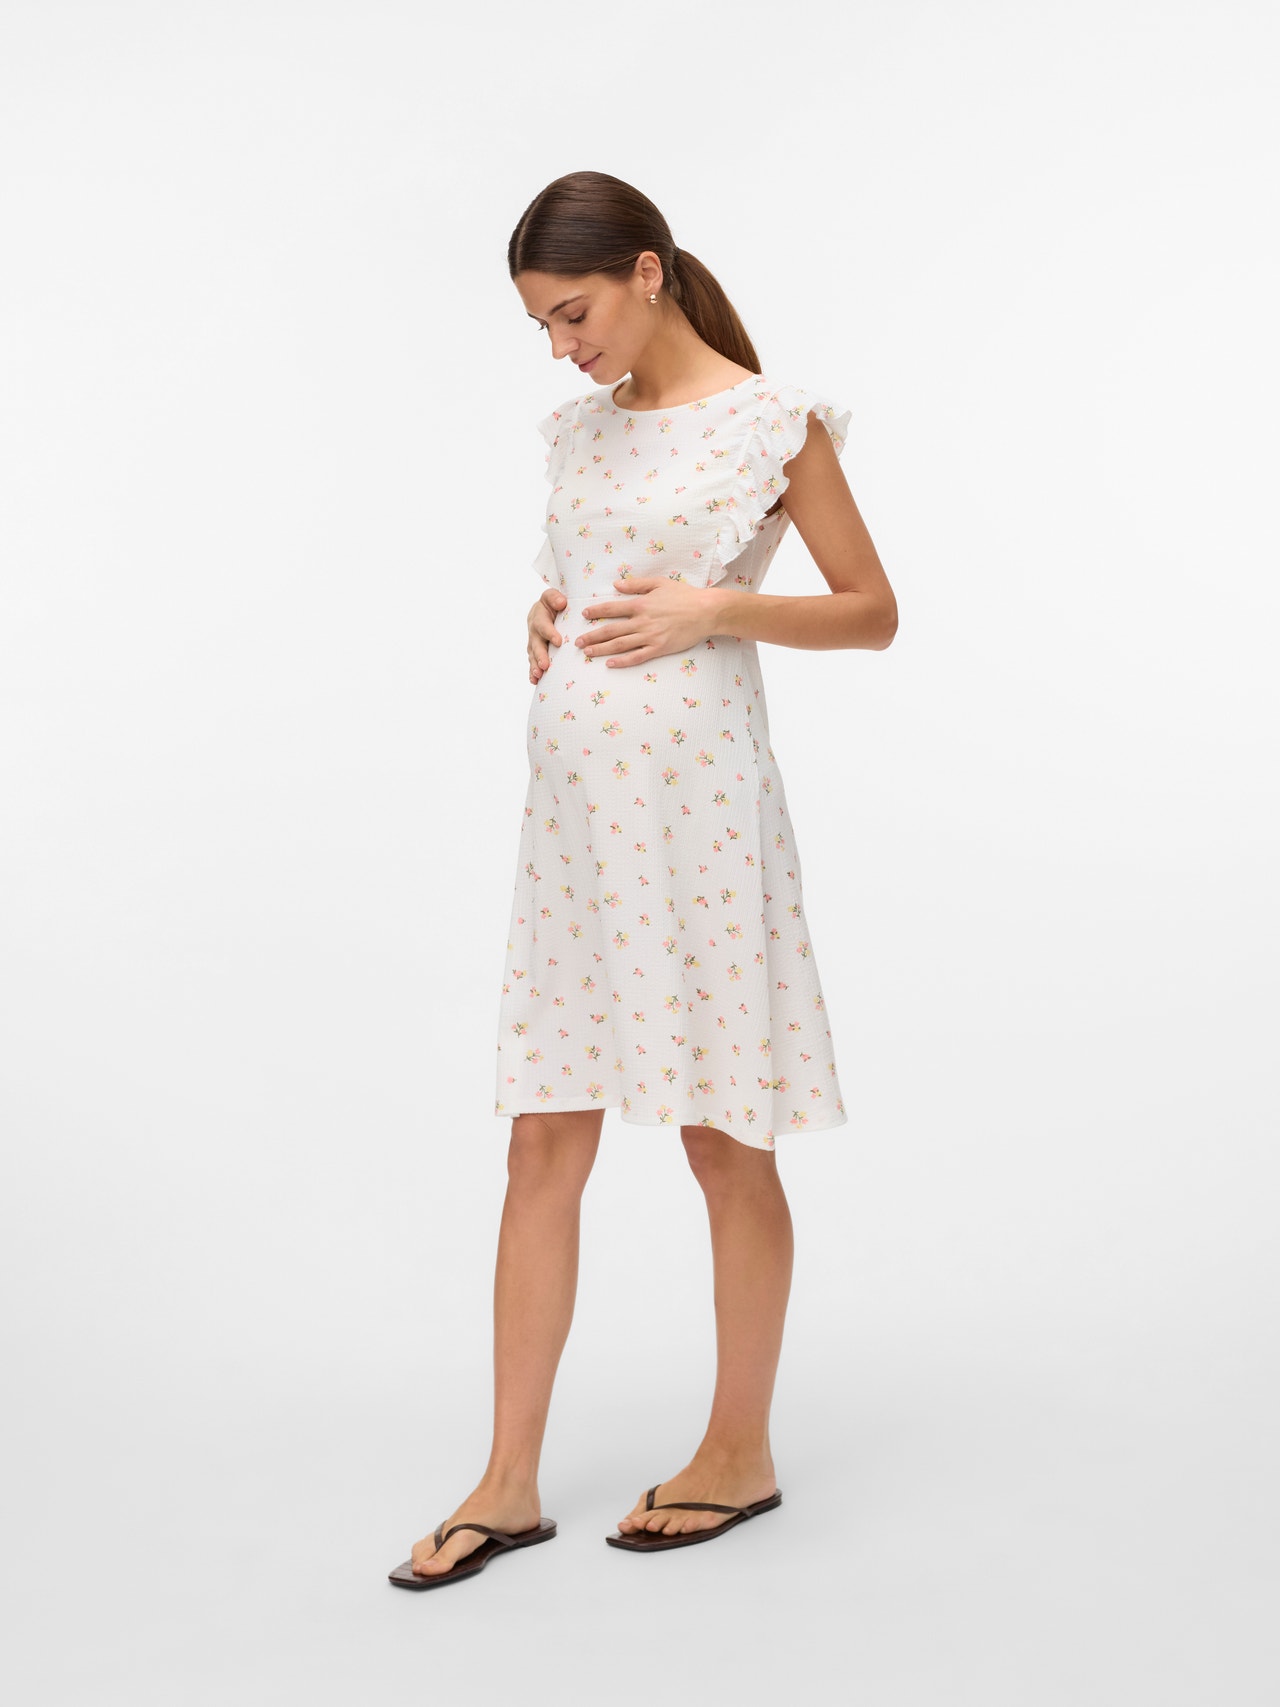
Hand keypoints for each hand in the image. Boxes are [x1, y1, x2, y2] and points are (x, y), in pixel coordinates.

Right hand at [527, 587, 567, 682]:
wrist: (550, 607)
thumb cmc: (555, 601)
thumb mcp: (554, 596)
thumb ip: (555, 597)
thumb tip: (561, 603)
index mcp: (538, 615)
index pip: (543, 624)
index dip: (549, 633)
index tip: (558, 642)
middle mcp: (534, 630)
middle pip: (535, 643)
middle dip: (540, 655)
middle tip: (544, 666)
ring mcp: (533, 641)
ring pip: (532, 655)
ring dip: (535, 666)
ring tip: (538, 676)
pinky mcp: (535, 650)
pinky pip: (533, 661)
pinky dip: (532, 672)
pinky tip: (535, 681)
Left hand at [576, 576, 728, 668]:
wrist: (706, 611)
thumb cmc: (685, 595)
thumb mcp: (659, 583)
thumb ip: (636, 584)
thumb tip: (616, 584)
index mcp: (640, 604)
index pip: (612, 608)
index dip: (596, 611)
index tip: (584, 615)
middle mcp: (642, 621)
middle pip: (611, 630)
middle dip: (592, 636)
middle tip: (578, 642)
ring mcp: (650, 636)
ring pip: (620, 645)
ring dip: (601, 649)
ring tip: (588, 653)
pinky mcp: (659, 648)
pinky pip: (637, 657)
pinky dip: (622, 661)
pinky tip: (610, 664)